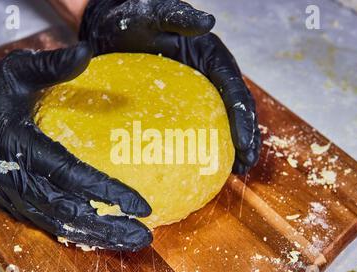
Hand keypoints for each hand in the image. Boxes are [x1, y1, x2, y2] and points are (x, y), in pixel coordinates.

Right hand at [0, 43, 151, 250]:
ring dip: (97, 237)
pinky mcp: (14, 202)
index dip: (107, 192)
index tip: (140, 205)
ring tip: (131, 242)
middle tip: (144, 235)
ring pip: (60, 224)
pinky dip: (77, 234)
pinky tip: (102, 237)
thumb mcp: (16, 71)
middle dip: (109, 226)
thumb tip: (86, 50)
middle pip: (69, 211)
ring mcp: (13, 195)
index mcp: (20, 145)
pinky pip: (49, 224)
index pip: (71, 174)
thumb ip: (51, 66)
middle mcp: (17, 178)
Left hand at [79, 0, 261, 174]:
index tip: (244, 144)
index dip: (243, 118)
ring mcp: (197, 90)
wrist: (111, 28)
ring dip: (232, 145)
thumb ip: (178, 16)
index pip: (234, 89)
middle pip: (236, 109)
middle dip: (245, 137)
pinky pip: (198, 123)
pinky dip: (206, 143)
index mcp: (212, 56)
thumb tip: (208, 21)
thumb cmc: (132, 18)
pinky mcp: (181, 101)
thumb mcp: (153, 14)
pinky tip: (202, 163)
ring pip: (222, 119)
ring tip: (235, 171)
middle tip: (245, 165)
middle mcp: (210, 75)